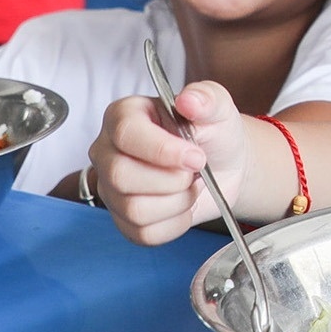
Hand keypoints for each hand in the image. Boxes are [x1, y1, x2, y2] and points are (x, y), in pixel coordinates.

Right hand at [86, 81, 248, 243]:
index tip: (196, 156)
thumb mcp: (217, 108)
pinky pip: (144, 234)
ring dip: (177, 202)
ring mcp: (111, 188)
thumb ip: (206, 98)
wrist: (222, 166)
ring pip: (134, 209)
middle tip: (196, 171)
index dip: (163, 151)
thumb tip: (189, 100)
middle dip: (172, 180)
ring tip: (190, 186)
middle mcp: (108, 152)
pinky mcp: (123, 220)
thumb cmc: (212, 133)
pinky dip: (175, 223)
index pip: (126, 135)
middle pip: (121, 176)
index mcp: (123, 116)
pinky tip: (183, 204)